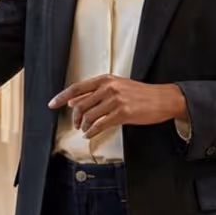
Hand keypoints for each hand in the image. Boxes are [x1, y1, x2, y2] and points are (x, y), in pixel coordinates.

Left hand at [48, 75, 185, 140]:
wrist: (163, 99)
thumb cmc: (140, 94)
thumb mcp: (117, 87)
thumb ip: (95, 93)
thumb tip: (73, 102)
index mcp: (105, 79)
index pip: (77, 88)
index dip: (62, 97)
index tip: (52, 104)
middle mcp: (109, 88)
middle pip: (80, 104)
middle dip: (75, 117)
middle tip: (75, 124)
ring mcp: (116, 100)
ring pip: (89, 116)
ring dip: (83, 126)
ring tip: (84, 130)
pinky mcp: (123, 113)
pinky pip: (100, 125)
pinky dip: (91, 132)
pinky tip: (90, 135)